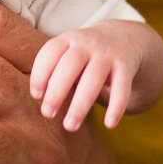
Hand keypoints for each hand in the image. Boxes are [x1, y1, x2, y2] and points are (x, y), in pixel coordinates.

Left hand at [31, 22, 146, 128]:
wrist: (124, 38)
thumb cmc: (85, 55)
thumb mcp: (68, 53)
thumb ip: (54, 72)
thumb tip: (39, 101)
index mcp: (68, 39)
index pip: (50, 52)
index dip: (40, 74)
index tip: (36, 96)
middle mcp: (87, 44)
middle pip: (70, 65)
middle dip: (56, 91)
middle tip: (48, 114)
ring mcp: (108, 54)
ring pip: (93, 79)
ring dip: (80, 105)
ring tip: (70, 126)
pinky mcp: (126, 66)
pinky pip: (122, 88)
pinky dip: (116, 107)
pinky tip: (109, 124)